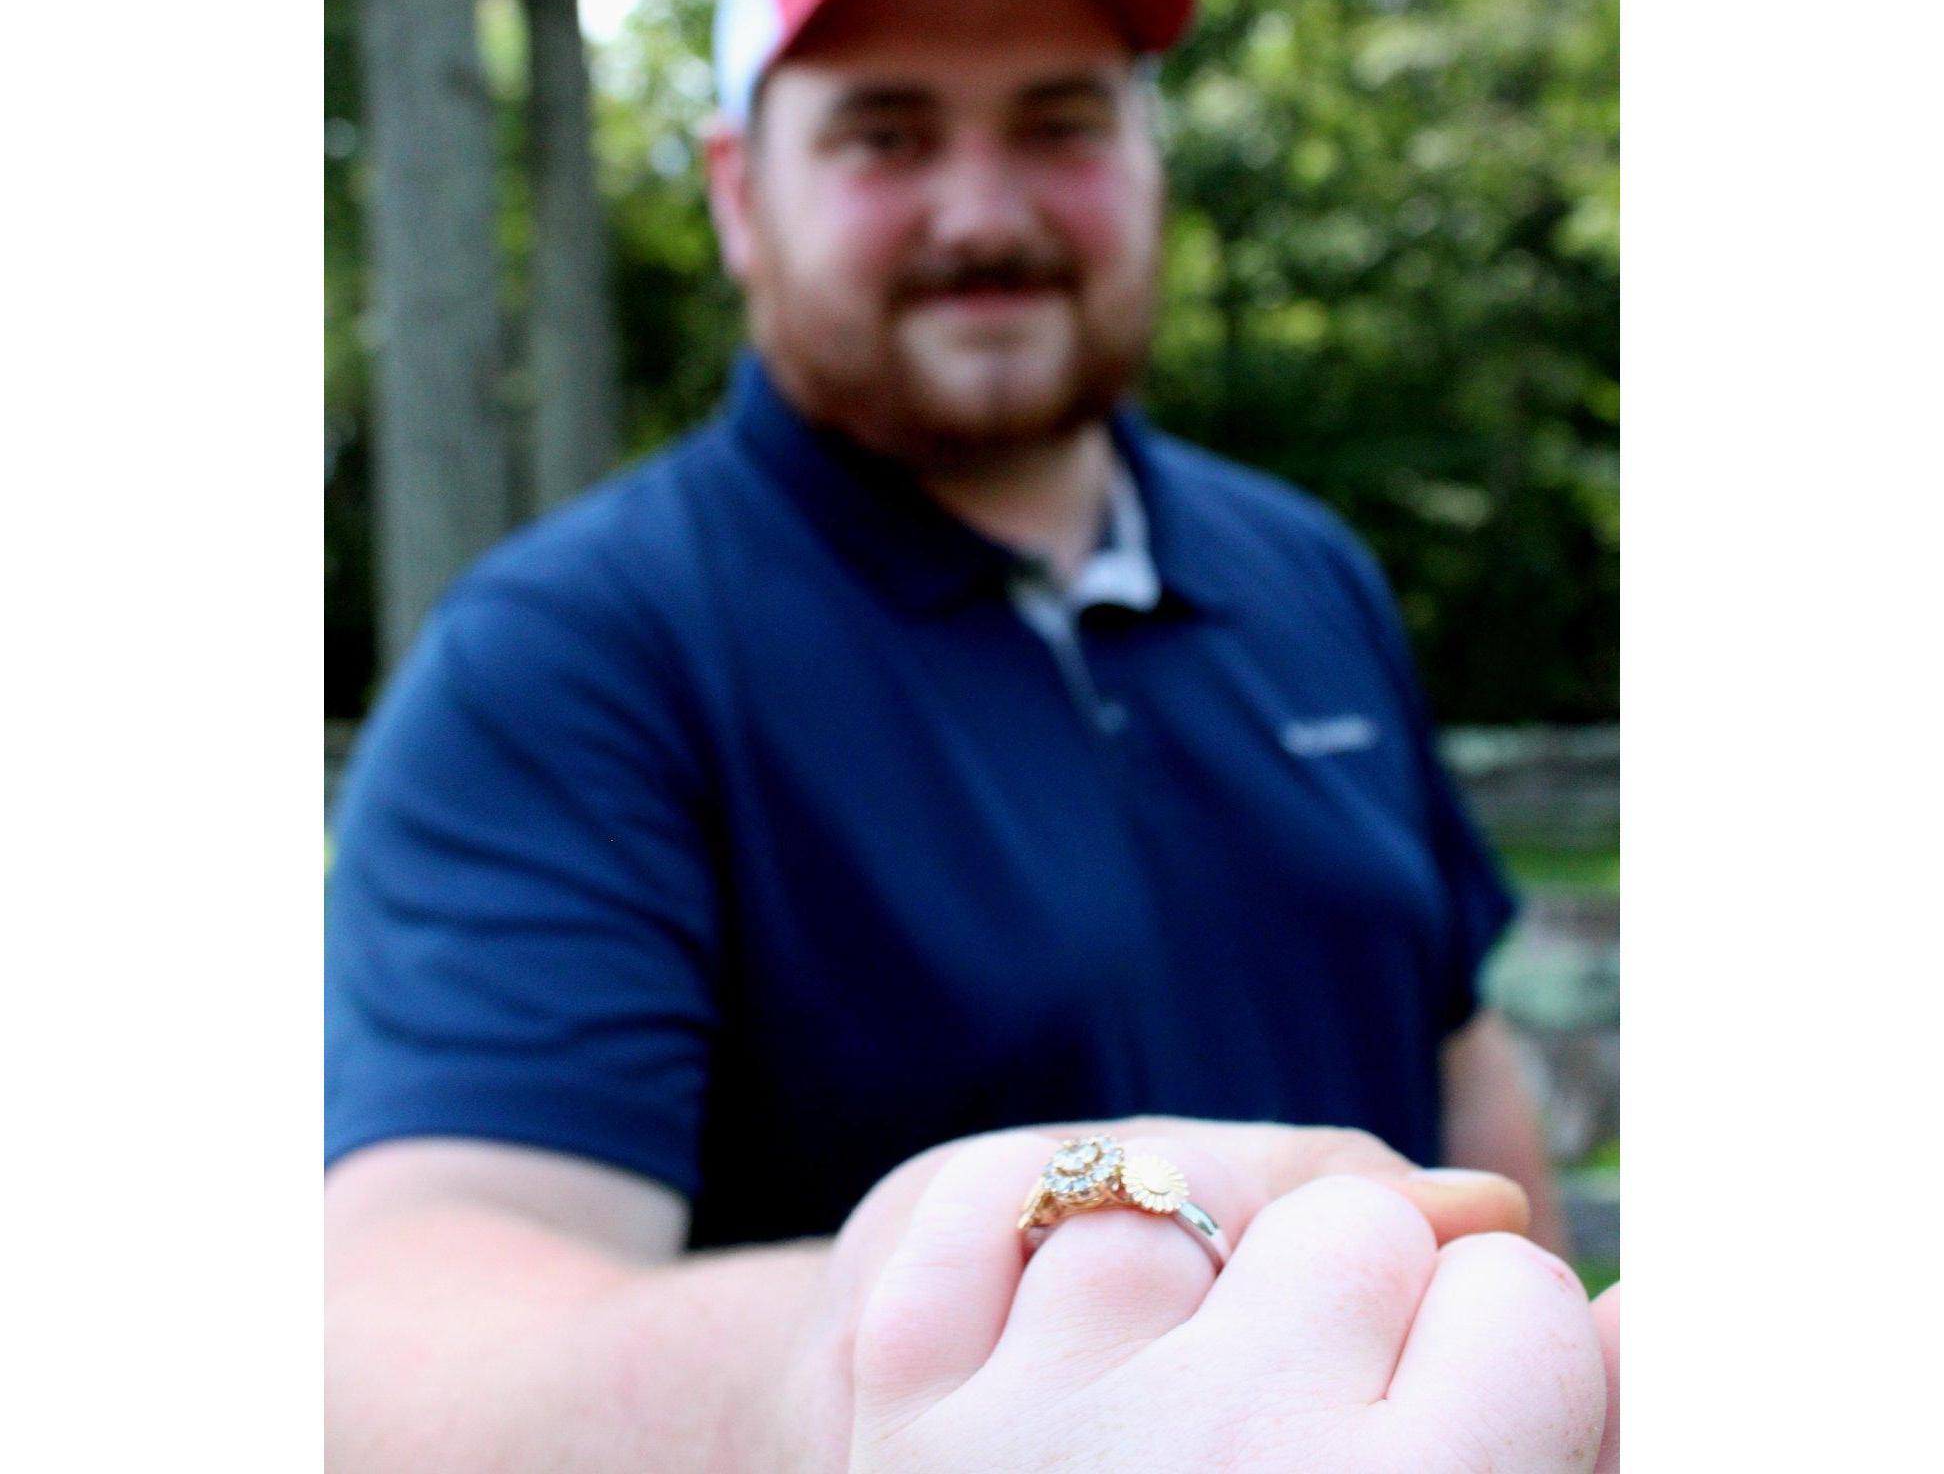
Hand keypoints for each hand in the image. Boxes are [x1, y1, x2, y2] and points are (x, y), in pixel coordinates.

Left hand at [844, 1127, 1612, 1471]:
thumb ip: (1578, 1438)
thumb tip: (1641, 1293)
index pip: (1523, 1300)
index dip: (1497, 1359)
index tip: (1452, 1428)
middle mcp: (1225, 1462)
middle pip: (1359, 1227)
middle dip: (1351, 1315)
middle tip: (1302, 1449)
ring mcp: (1038, 1425)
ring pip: (1171, 1191)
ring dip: (1178, 1286)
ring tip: (1162, 1429)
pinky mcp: (898, 1400)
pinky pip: (988, 1206)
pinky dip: (1009, 1241)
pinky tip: (1044, 1347)